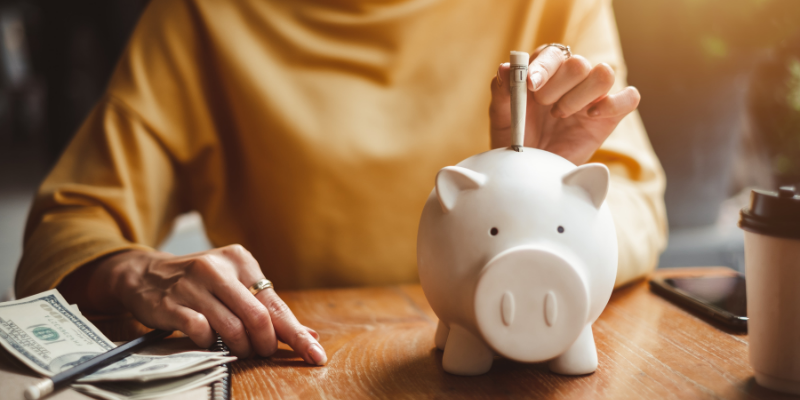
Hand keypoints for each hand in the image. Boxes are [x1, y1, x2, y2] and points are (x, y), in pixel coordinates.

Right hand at [59, 245, 326, 363]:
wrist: (144, 274)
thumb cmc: (200, 283)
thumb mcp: (234, 285)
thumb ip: (268, 309)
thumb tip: (310, 334)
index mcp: (240, 260)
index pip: (276, 303)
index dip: (297, 334)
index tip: (315, 354)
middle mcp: (217, 268)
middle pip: (258, 316)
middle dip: (267, 343)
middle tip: (264, 352)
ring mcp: (193, 285)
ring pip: (233, 328)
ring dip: (241, 347)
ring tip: (239, 349)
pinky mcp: (172, 304)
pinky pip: (202, 332)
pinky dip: (211, 344)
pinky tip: (209, 340)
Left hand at [489, 44, 640, 164]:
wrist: (529, 169)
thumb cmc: (515, 138)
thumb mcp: (502, 115)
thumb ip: (502, 90)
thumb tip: (506, 67)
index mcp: (547, 69)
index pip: (553, 53)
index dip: (544, 67)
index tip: (530, 85)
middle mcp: (573, 77)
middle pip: (579, 63)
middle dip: (557, 86)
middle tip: (544, 106)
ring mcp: (593, 95)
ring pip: (604, 74)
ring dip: (580, 96)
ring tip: (560, 115)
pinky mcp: (610, 115)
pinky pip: (629, 97)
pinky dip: (613, 103)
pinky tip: (589, 116)